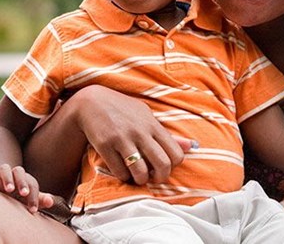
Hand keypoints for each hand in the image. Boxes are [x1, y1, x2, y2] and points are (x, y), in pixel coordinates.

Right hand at [0, 164, 53, 212]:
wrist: (2, 193)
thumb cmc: (19, 198)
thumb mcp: (29, 200)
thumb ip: (40, 200)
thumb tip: (51, 201)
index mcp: (26, 179)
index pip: (32, 184)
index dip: (34, 197)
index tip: (33, 210)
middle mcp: (14, 174)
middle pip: (19, 172)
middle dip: (22, 182)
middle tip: (24, 194)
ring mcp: (1, 174)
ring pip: (5, 169)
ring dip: (8, 178)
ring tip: (9, 189)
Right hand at [68, 85, 195, 185]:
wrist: (92, 102)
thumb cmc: (124, 110)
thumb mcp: (147, 117)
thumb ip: (167, 134)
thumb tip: (191, 146)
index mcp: (153, 125)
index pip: (176, 153)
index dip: (173, 166)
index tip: (164, 167)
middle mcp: (140, 132)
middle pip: (162, 164)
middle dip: (160, 178)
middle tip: (153, 178)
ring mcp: (123, 139)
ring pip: (140, 171)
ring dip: (140, 180)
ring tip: (137, 177)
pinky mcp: (105, 145)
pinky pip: (119, 171)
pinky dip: (122, 176)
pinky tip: (122, 171)